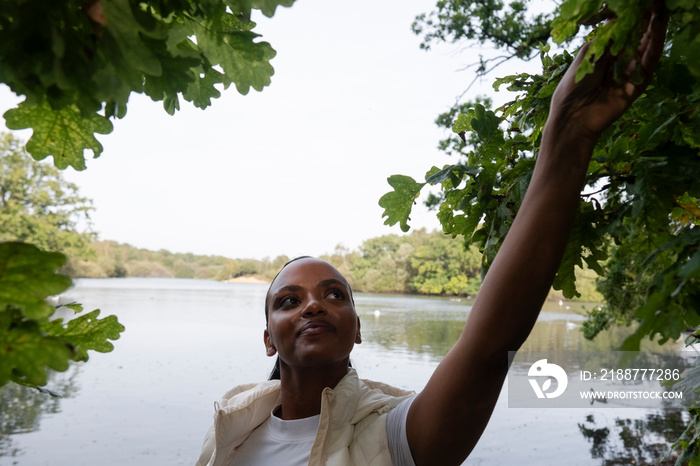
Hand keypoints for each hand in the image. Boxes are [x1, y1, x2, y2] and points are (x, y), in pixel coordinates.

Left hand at [547, 1, 667, 141]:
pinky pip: (648, 64)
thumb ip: (605, 39)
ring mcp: (629, 74)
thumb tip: (619, 18)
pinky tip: (658, 29)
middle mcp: (618, 63)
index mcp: (603, 55)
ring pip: (646, 49)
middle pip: (637, 39)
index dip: (631, 18)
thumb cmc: (573, 86)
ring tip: (660, 10)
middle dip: (646, 21)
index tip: (642, 3)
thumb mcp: (588, 56)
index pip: (622, 33)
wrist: (572, 116)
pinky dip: (655, 46)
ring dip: (654, 29)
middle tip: (656, 2)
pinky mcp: (637, 86)